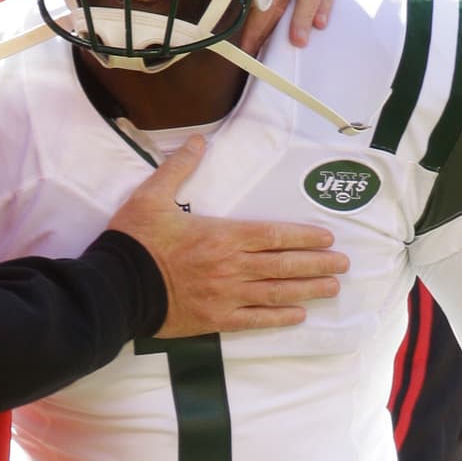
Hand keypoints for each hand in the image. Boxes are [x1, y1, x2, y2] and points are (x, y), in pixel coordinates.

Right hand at [105, 136, 348, 338]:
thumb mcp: (152, 195)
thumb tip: (198, 141)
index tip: (327, 238)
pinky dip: (280, 318)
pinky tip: (299, 315)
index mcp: (221, 234)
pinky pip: (256, 319)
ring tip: (332, 288)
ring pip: (276, 292)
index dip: (303, 236)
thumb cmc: (136, 239)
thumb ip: (179, 168)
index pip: (273, 234)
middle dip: (317, 264)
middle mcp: (231, 266)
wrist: (118, 285)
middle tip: (343, 264)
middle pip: (283, 264)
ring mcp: (226, 295)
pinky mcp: (216, 319)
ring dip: (307, 289)